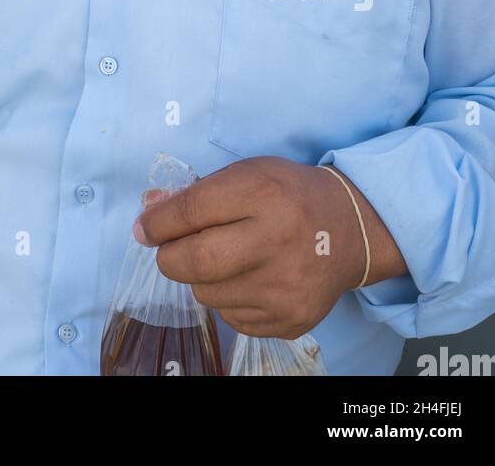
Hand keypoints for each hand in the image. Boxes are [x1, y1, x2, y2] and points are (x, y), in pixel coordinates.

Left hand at [134, 156, 405, 338]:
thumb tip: (149, 214)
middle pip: (194, 262)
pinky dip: (228, 300)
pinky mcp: (292, 320)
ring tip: (224, 260)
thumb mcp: (248, 174)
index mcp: (263, 193)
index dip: (157, 223)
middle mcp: (276, 241)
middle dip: (169, 257)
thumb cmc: (289, 194)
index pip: (191, 212)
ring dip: (202, 279)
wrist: (351, 230)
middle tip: (170, 250)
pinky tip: (249, 279)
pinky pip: (232, 319)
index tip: (143, 229)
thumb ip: (198, 192)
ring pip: (207, 295)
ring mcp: (286, 287)